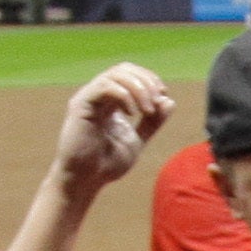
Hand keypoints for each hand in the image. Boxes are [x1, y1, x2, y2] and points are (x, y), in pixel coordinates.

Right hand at [50, 62, 170, 193]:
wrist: (86, 180)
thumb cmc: (106, 164)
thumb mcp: (137, 140)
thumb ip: (152, 122)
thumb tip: (169, 101)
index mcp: (111, 101)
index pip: (131, 74)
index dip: (150, 80)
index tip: (163, 97)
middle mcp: (98, 95)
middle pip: (124, 69)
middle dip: (146, 81)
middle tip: (157, 100)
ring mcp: (88, 98)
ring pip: (115, 75)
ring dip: (138, 89)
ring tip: (147, 110)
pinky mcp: (80, 105)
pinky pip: (104, 87)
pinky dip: (124, 95)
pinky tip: (131, 113)